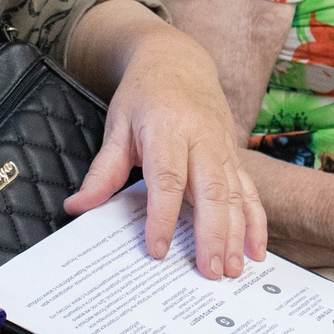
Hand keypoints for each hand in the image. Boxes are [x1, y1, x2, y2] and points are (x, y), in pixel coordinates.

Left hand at [67, 26, 267, 277]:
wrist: (179, 61)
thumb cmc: (144, 95)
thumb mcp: (117, 125)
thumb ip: (102, 171)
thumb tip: (77, 207)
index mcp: (167, 128)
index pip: (167, 178)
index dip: (163, 215)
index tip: (158, 249)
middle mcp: (202, 138)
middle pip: (210, 190)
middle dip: (212, 234)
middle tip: (209, 272)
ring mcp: (223, 147)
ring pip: (235, 194)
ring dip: (237, 234)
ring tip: (233, 271)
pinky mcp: (235, 156)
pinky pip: (250, 191)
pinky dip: (256, 222)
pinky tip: (256, 250)